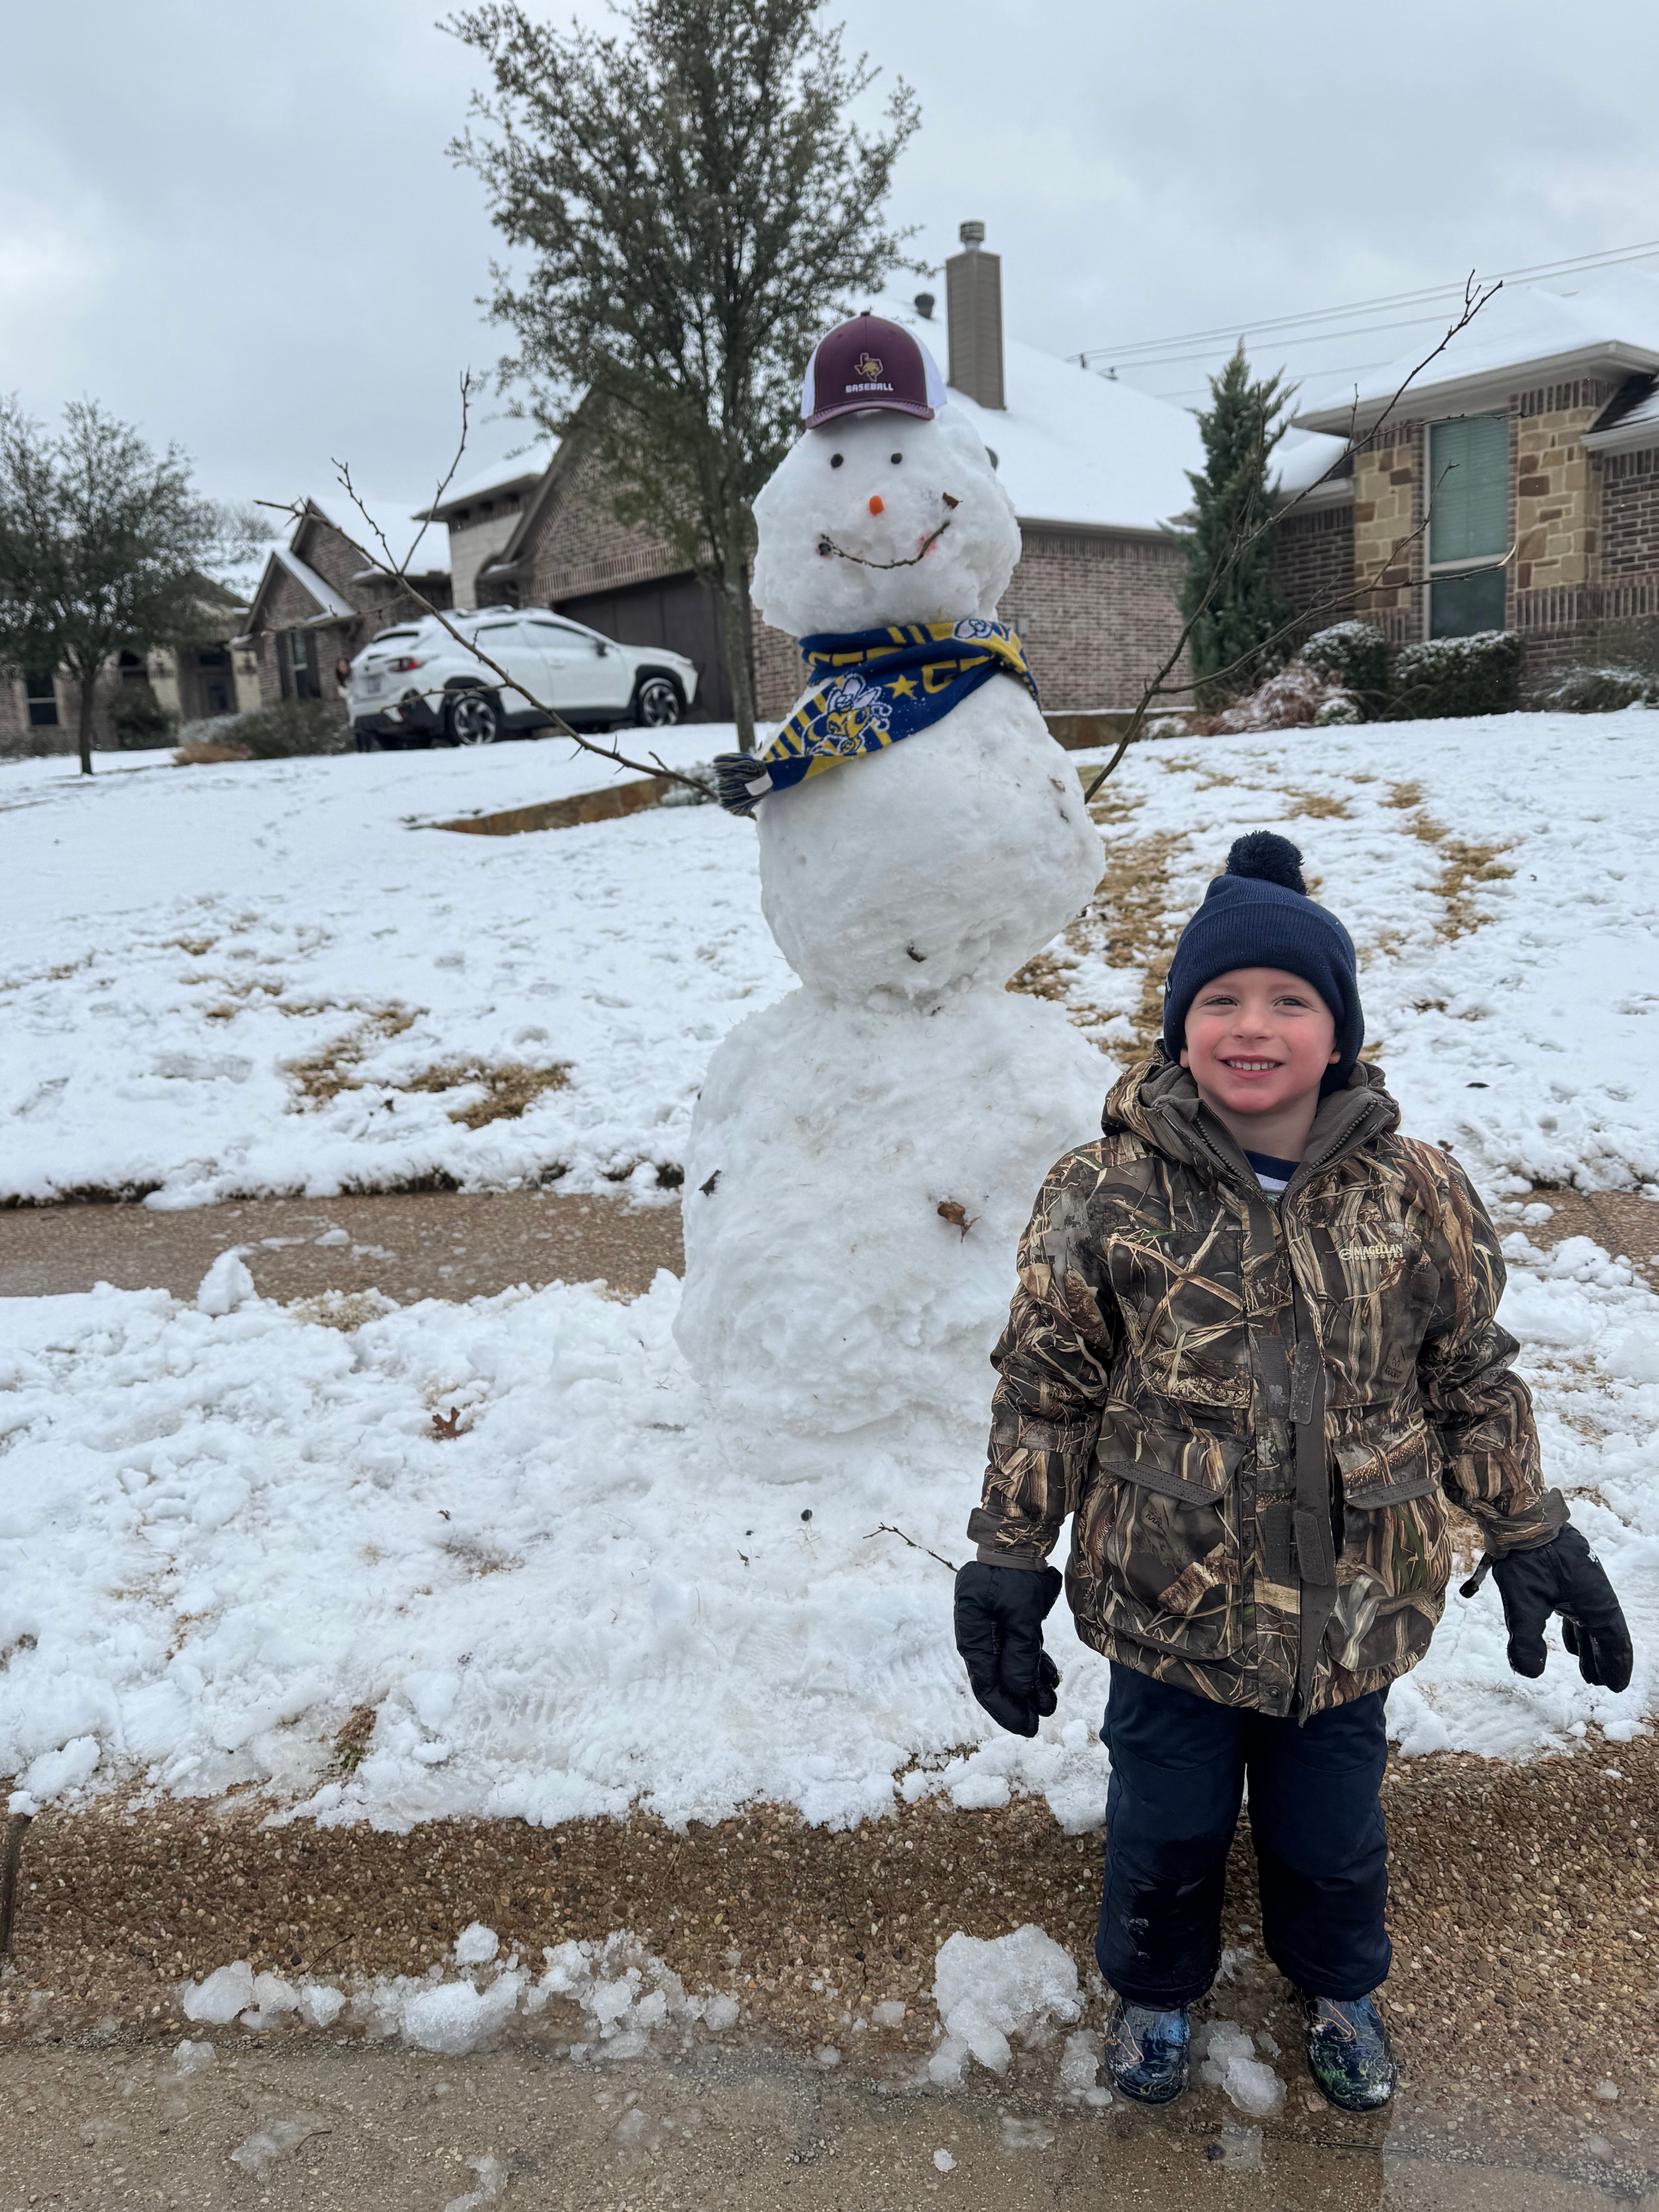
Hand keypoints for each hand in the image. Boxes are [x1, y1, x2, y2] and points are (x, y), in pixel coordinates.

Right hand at [953, 1561, 1063, 1736]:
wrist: (1016, 1541)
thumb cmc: (1013, 1575)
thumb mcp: (1020, 1615)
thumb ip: (1020, 1654)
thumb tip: (1021, 1693)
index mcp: (973, 1637)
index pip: (986, 1685)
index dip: (1006, 1709)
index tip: (1026, 1727)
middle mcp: (980, 1638)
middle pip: (996, 1681)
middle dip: (1017, 1704)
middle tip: (1039, 1723)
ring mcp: (993, 1631)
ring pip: (1010, 1669)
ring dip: (1030, 1688)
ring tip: (1051, 1702)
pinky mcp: (1009, 1624)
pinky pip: (1019, 1654)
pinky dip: (1034, 1668)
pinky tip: (1050, 1680)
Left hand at [1487, 1526, 1632, 1692]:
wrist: (1520, 1515)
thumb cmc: (1526, 1556)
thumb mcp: (1523, 1601)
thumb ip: (1526, 1639)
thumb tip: (1529, 1673)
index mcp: (1594, 1600)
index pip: (1613, 1639)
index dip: (1615, 1664)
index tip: (1616, 1687)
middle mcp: (1594, 1592)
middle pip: (1604, 1633)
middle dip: (1602, 1659)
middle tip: (1601, 1683)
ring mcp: (1580, 1583)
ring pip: (1590, 1621)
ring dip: (1588, 1645)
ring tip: (1586, 1670)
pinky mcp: (1565, 1575)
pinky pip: (1577, 1607)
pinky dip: (1575, 1627)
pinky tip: (1567, 1638)